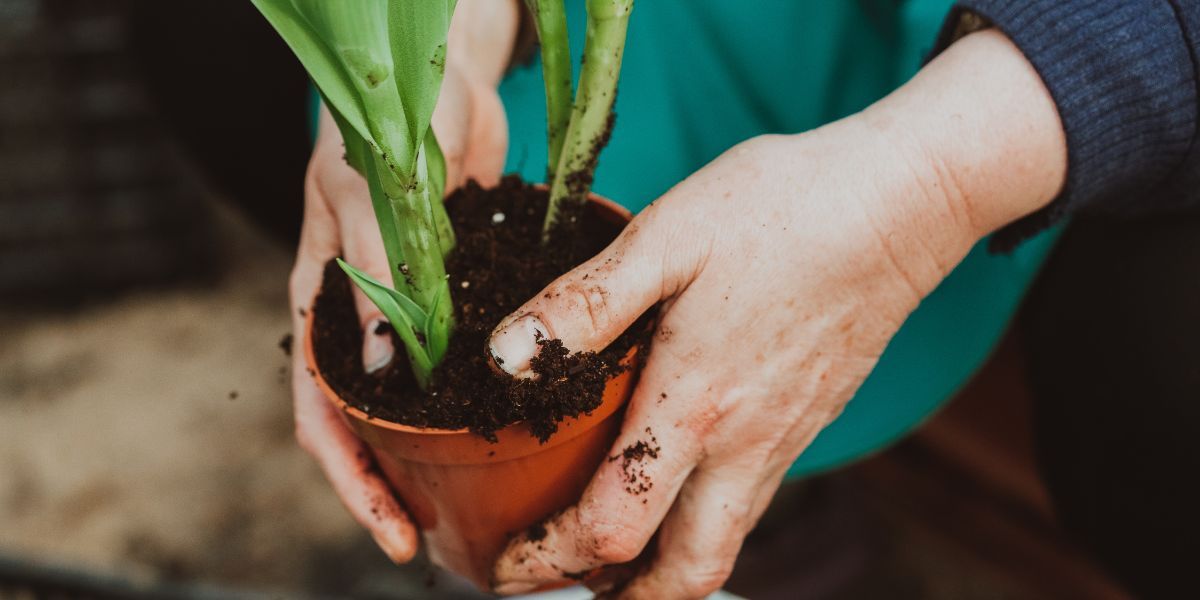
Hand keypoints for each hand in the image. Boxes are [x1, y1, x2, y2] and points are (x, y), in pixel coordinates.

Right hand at [288, 0, 514, 562]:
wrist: (442, 77)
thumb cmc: (386, 125)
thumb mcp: (371, 198)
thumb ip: (379, 279)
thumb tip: (385, 373)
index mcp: (321, 305)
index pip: (321, 416)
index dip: (352, 482)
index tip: (392, 534)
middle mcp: (363, 321)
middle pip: (369, 425)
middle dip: (396, 486)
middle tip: (441, 538)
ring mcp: (411, 312)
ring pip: (417, 403)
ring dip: (439, 453)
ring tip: (483, 501)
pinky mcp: (457, 295)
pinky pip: (463, 360)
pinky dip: (479, 396)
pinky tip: (518, 425)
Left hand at [487, 30, 1066, 597]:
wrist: (899, 203)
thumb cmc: (781, 209)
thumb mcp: (667, 238)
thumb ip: (585, 305)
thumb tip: (504, 360)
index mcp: (694, 404)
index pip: (613, 527)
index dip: (547, 559)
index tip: (504, 565)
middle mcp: (744, 444)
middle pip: (684, 576)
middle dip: (617, 598)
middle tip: (555, 582)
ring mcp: (783, 440)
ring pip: (721, 546)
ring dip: (659, 571)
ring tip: (605, 555)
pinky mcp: (807, 422)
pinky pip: (750, 503)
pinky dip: (699, 522)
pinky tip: (674, 482)